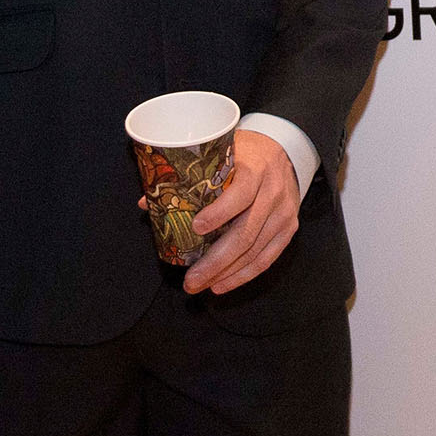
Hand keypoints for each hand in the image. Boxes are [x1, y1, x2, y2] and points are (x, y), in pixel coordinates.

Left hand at [179, 129, 301, 294]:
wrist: (283, 151)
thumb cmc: (245, 153)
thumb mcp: (219, 154)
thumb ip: (186, 177)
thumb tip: (146, 203)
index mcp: (254, 169)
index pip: (240, 194)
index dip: (218, 213)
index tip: (196, 227)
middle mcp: (272, 192)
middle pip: (245, 234)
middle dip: (215, 261)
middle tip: (191, 278)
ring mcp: (283, 213)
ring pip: (254, 252)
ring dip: (226, 273)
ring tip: (201, 284)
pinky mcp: (289, 228)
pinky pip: (267, 258)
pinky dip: (244, 275)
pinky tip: (223, 284)